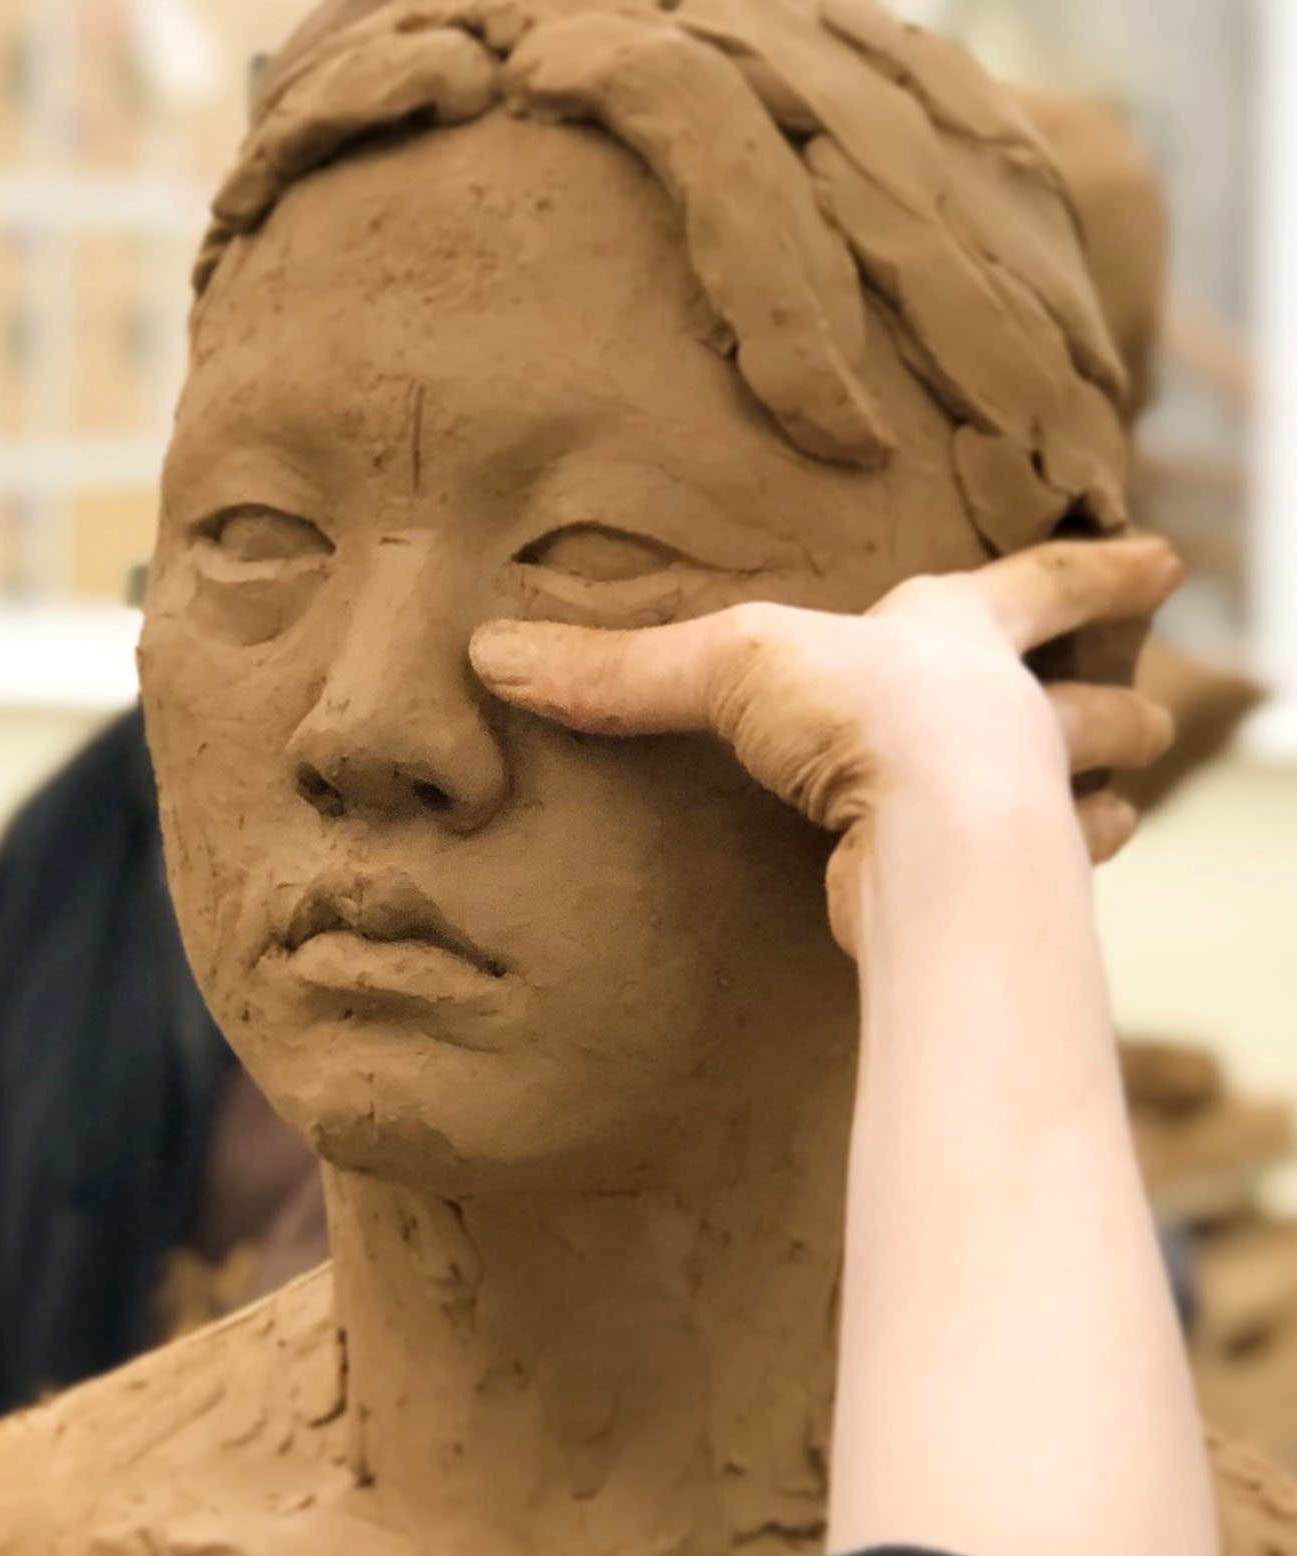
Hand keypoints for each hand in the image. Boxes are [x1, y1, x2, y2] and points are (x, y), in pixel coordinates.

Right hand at [468, 539, 1181, 952]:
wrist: (930, 819)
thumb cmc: (856, 710)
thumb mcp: (722, 664)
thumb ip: (615, 670)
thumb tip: (485, 653)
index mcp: (961, 635)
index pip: (1045, 585)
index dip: (1093, 573)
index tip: (1163, 561)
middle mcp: (1014, 715)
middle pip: (1096, 698)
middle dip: (1123, 700)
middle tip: (1156, 705)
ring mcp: (1027, 806)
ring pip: (1094, 794)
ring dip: (1104, 797)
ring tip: (1117, 807)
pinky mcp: (1009, 892)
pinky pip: (1048, 887)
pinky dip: (1052, 892)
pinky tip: (1043, 901)